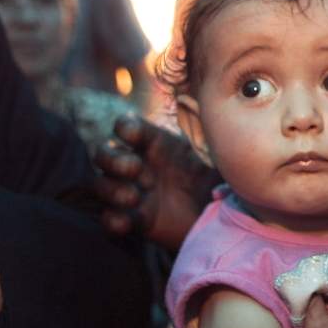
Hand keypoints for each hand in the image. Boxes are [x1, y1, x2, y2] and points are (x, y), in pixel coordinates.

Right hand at [94, 114, 216, 247]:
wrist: (226, 215)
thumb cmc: (219, 177)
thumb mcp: (219, 153)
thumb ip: (212, 131)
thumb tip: (210, 105)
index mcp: (156, 144)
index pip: (127, 127)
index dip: (125, 128)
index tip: (134, 135)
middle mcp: (139, 165)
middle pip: (103, 154)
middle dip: (112, 159)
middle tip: (135, 169)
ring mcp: (135, 193)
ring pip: (101, 185)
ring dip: (110, 190)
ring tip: (133, 197)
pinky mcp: (137, 221)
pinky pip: (110, 219)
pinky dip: (113, 221)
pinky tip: (126, 222)